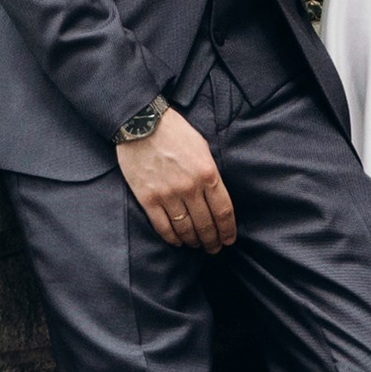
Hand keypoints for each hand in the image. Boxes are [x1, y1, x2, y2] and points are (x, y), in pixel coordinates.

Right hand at [118, 106, 236, 251]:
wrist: (141, 123)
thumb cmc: (175, 132)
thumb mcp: (202, 148)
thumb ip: (210, 173)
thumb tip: (215, 196)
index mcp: (208, 173)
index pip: (223, 211)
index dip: (228, 230)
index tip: (229, 240)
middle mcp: (190, 187)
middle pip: (206, 224)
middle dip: (212, 241)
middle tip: (214, 248)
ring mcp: (168, 195)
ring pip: (185, 229)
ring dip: (194, 241)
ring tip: (197, 245)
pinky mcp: (148, 199)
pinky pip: (163, 227)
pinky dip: (172, 238)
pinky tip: (177, 241)